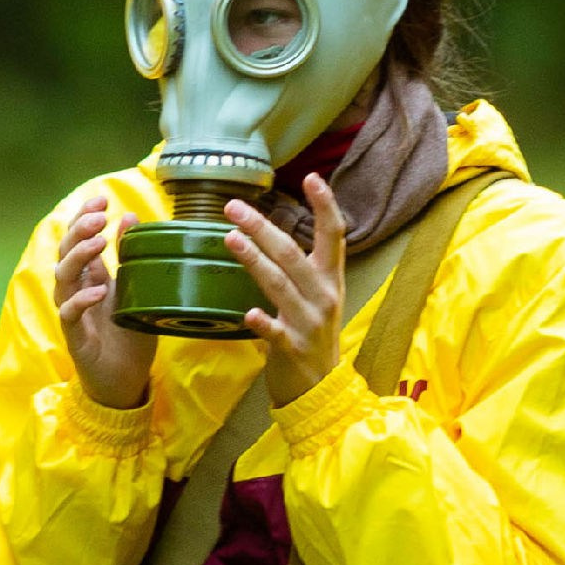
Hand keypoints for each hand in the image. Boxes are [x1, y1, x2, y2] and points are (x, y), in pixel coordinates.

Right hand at [55, 191, 151, 408]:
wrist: (126, 380)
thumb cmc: (129, 336)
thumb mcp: (135, 290)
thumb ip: (128, 258)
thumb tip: (129, 217)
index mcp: (90, 278)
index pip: (77, 241)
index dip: (83, 218)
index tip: (102, 198)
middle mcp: (77, 292)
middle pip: (65, 254)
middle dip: (79, 231)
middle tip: (98, 216)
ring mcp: (73, 314)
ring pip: (62, 279)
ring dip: (79, 258)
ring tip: (99, 243)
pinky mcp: (75, 337)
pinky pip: (69, 314)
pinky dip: (81, 300)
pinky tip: (98, 290)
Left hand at [225, 172, 347, 402]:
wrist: (320, 387)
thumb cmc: (313, 335)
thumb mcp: (319, 297)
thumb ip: (305, 267)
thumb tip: (275, 231)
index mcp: (330, 279)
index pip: (334, 234)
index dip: (325, 205)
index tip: (311, 177)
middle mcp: (323, 295)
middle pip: (293, 253)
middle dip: (262, 227)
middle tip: (234, 206)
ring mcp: (308, 322)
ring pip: (280, 284)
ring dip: (254, 260)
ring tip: (230, 238)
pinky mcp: (291, 348)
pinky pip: (274, 332)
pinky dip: (261, 322)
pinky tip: (246, 313)